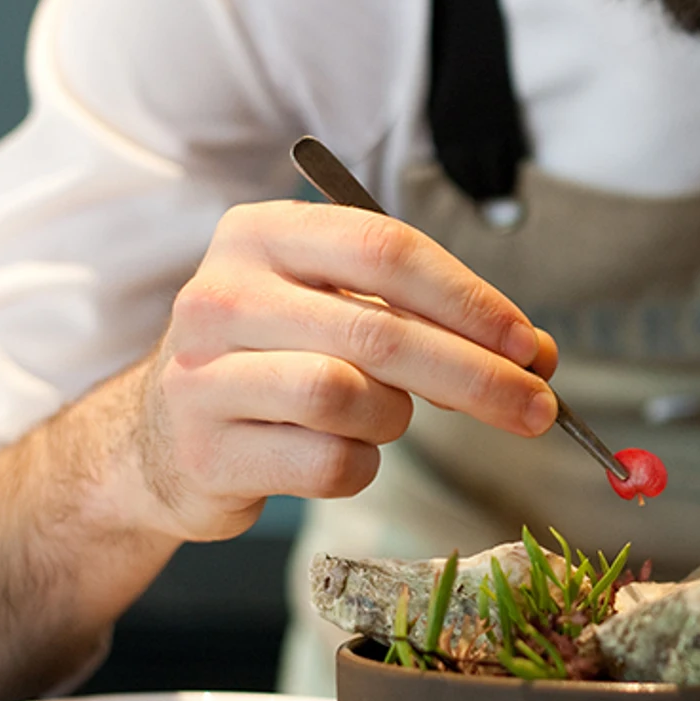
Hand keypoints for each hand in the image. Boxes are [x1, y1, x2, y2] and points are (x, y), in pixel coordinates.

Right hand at [122, 200, 558, 540]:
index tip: (529, 345)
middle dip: (477, 376)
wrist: (161, 438)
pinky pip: (328, 464)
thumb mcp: (346, 314)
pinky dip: (361, 465)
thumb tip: (538, 357)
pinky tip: (340, 453)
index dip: (470, 299)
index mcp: (262, 234)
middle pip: (382, 332)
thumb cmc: (278, 360)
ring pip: (350, 397)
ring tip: (382, 418)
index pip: (386, 249)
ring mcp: (202, 375)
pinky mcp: (205, 452)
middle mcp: (221, 294)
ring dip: (395, 418)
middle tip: (538, 408)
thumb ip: (436, 322)